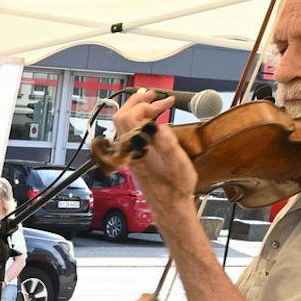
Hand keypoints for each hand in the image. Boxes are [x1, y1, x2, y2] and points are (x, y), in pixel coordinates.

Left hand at [112, 90, 197, 210]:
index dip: (147, 105)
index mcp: (138, 150)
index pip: (131, 118)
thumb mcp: (178, 164)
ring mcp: (130, 154)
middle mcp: (130, 151)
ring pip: (124, 125)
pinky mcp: (134, 157)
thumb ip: (168, 144)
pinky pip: (130, 134)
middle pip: (122, 118)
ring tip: (154, 103)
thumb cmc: (175, 187)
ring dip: (138, 110)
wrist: (169, 205)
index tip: (165, 102)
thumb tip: (158, 126)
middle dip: (138, 102)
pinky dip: (140, 121)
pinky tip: (153, 122)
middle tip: (154, 94)